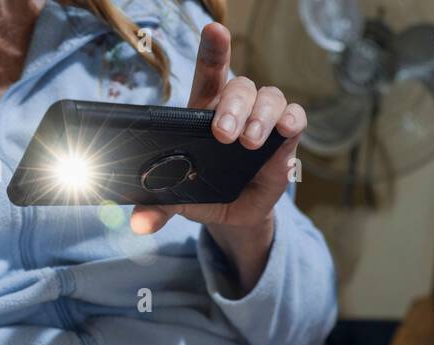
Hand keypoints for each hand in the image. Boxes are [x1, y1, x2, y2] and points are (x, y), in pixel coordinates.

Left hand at [130, 22, 305, 291]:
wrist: (233, 212)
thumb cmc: (203, 191)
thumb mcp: (179, 199)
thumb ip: (158, 206)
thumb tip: (138, 224)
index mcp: (204, 111)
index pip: (210, 70)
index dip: (214, 47)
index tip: (215, 30)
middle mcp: (236, 107)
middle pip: (240, 86)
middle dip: (233, 106)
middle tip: (223, 134)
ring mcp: (263, 119)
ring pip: (269, 96)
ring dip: (260, 116)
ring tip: (249, 144)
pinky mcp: (285, 138)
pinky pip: (295, 117)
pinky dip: (292, 120)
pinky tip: (286, 131)